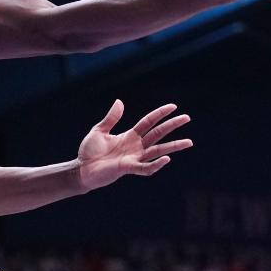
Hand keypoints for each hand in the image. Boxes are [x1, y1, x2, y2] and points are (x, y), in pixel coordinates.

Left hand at [76, 101, 191, 190]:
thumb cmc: (89, 152)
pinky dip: (156, 164)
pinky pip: (145, 167)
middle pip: (158, 133)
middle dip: (172, 125)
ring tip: (189, 142)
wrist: (81, 169)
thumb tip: (119, 101)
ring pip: (158, 151)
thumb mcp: (99, 131)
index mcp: (129, 136)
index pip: (148, 122)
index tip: (173, 106)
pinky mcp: (128, 168)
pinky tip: (167, 159)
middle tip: (187, 118)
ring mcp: (133, 158)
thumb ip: (111, 118)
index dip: (160, 114)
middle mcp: (135, 146)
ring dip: (173, 146)